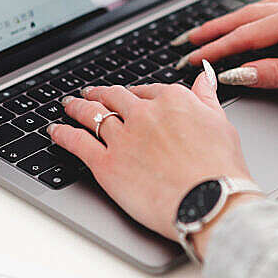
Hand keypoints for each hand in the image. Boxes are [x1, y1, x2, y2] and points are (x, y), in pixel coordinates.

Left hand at [48, 66, 255, 242]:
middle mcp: (144, 113)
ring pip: (92, 115)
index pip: (147, 91)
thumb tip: (204, 76)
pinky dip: (63, 134)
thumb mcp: (221, 123)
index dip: (135, 93)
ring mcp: (122, 138)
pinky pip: (77, 142)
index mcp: (172, 100)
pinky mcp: (106, 163)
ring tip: (70, 106)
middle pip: (115, 98)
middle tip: (92, 94)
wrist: (209, 201)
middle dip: (101, 94)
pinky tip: (55, 131)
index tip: (129, 95)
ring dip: (78, 108)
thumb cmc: (220, 168)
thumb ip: (206, 97)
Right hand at [175, 0, 277, 100]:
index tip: (191, 60)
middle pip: (247, 17)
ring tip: (210, 33)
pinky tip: (252, 26)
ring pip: (261, 11)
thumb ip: (274, 74)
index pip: (245, 35)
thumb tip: (237, 74)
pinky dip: (256, 19)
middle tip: (186, 41)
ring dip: (233, 22)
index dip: (215, 49)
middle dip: (214, 29)